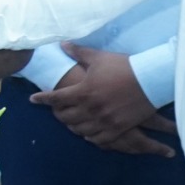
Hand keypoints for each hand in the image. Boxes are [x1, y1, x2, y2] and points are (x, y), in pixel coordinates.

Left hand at [34, 44, 173, 155]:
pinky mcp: (118, 128)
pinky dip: (90, 137)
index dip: (42, 98)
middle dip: (57, 113)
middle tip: (55, 109)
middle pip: (65, 117)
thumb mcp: (98, 58)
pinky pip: (98, 139)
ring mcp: (104, 121)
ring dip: (72, 126)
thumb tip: (62, 44)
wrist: (151, 79)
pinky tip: (87, 133)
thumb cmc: (123, 66)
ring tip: (70, 121)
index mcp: (83, 91)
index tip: (33, 99)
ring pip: (80, 130)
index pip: (56, 98)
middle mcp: (91, 109)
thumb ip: (78, 53)